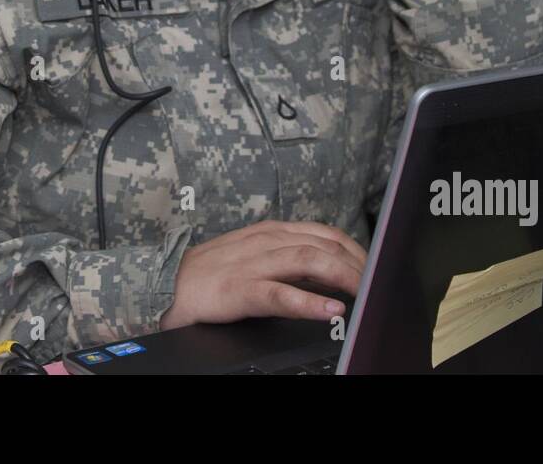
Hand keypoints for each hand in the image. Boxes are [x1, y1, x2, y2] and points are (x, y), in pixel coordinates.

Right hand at [159, 220, 366, 329]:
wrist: (166, 285)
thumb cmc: (213, 275)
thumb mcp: (255, 259)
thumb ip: (290, 264)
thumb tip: (330, 277)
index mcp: (272, 232)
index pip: (325, 233)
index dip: (355, 249)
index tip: (375, 266)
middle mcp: (266, 242)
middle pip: (323, 245)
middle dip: (356, 264)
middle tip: (377, 283)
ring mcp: (253, 264)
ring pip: (308, 261)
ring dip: (342, 276)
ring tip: (364, 292)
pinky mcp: (240, 289)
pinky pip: (281, 294)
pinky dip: (309, 302)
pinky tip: (330, 310)